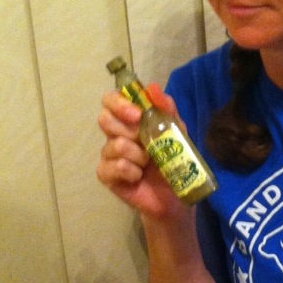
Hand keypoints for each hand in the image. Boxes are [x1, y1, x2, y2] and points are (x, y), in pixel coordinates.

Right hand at [96, 83, 188, 221]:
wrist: (175, 195)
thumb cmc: (174, 161)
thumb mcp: (177, 132)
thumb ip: (167, 110)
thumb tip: (153, 88)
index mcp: (129, 120)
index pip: (110, 100)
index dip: (119, 103)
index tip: (137, 115)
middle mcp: (115, 134)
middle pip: (105, 119)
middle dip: (129, 130)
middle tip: (146, 142)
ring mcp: (108, 155)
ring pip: (114, 144)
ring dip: (137, 154)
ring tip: (148, 163)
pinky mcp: (106, 175)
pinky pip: (114, 166)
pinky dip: (131, 171)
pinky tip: (138, 177)